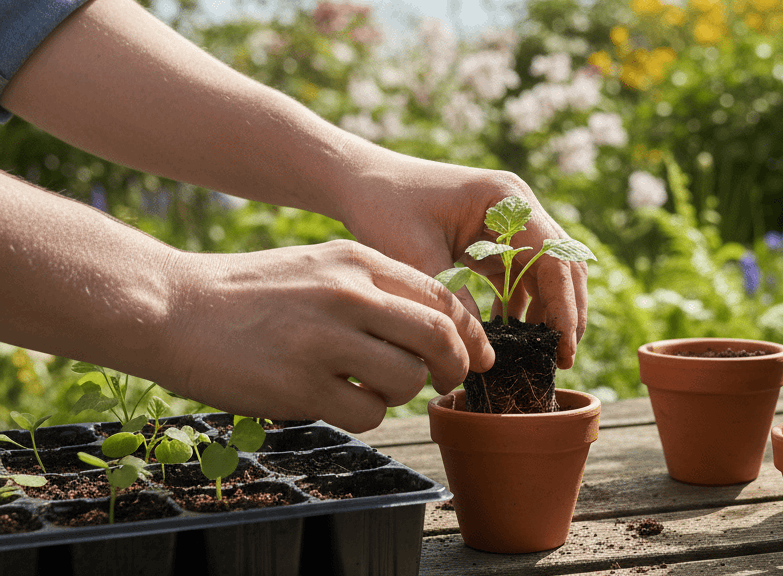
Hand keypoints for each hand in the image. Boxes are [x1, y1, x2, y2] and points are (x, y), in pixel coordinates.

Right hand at [164, 240, 493, 431]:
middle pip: (438, 338)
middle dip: (454, 367)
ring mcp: (324, 340)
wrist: (171, 307)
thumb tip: (436, 332)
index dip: (470, 332)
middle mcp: (348, 294)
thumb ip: (374, 291)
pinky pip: (367, 414)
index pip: (441, 297)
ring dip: (398, 394)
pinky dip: (362, 415)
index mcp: (356, 261)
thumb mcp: (318, 268)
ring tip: (365, 386)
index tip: (476, 355)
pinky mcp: (300, 385)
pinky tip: (334, 401)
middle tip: (446, 382)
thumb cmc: (248, 293)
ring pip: (407, 380)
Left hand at [335, 151, 588, 368]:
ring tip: (542, 355)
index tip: (563, 348)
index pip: (554, 257)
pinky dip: (523, 304)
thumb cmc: (384, 208)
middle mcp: (517, 207)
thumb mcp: (415, 258)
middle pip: (562, 264)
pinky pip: (523, 275)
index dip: (564, 306)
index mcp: (506, 200)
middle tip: (562, 361)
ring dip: (549, 311)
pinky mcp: (495, 238)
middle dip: (567, 312)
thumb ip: (452, 302)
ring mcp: (509, 222)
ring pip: (547, 272)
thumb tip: (483, 354)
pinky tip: (510, 334)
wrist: (360, 182)